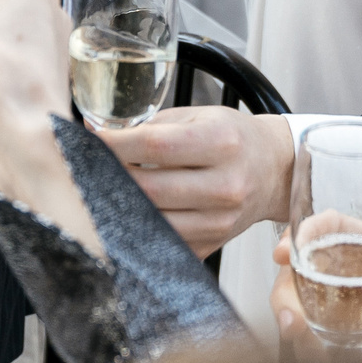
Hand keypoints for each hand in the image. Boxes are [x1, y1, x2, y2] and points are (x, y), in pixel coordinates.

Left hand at [97, 107, 292, 255]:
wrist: (274, 171)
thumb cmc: (233, 138)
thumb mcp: (200, 117)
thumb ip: (152, 125)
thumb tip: (99, 131)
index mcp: (221, 143)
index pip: (155, 144)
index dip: (115, 143)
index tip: (89, 139)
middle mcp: (225, 185)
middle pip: (150, 187)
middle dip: (110, 176)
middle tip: (87, 166)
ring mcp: (219, 221)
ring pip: (153, 219)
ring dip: (120, 205)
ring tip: (102, 189)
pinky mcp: (211, 245)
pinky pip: (164, 240)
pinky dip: (139, 227)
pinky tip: (128, 211)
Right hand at [270, 237, 361, 362]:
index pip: (335, 228)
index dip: (307, 231)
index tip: (287, 251)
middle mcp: (354, 278)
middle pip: (303, 265)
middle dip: (286, 286)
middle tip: (290, 317)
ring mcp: (339, 310)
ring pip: (295, 301)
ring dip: (289, 318)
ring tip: (306, 343)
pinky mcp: (332, 342)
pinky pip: (303, 336)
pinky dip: (300, 345)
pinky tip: (317, 359)